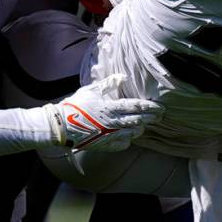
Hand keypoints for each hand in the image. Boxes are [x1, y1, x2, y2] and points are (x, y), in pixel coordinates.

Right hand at [44, 74, 162, 151]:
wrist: (61, 126)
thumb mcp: (91, 90)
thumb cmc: (74, 105)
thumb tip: (123, 77)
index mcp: (110, 107)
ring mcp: (110, 135)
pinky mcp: (105, 145)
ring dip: (140, 128)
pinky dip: (128, 140)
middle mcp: (113, 123)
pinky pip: (123, 144)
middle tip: (160, 115)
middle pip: (138, 120)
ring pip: (133, 133)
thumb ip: (108, 83)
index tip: (160, 107)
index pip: (135, 107)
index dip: (150, 107)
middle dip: (151, 118)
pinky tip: (129, 136)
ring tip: (144, 124)